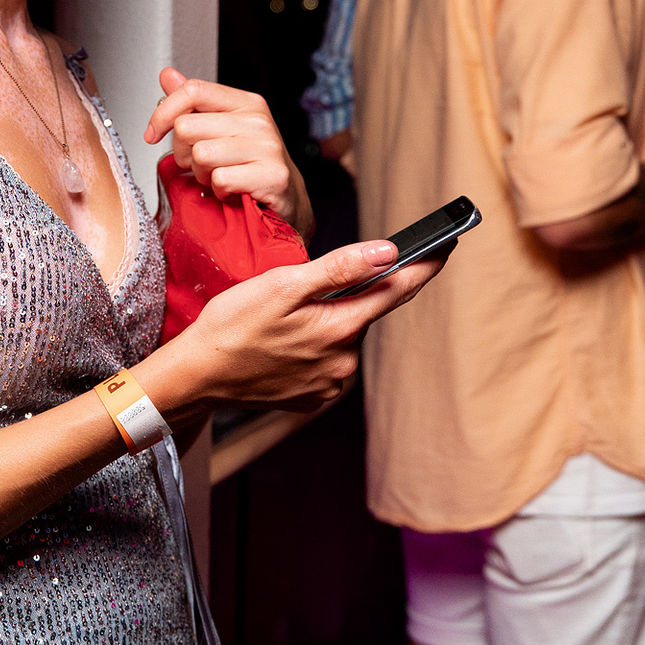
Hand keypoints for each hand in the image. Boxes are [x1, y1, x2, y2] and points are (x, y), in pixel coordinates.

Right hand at [141, 238, 445, 416]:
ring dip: (328, 323)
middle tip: (302, 291)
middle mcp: (344, 362)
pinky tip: (284, 344)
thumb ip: (339, 268)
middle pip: (365, 313)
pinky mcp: (315, 398)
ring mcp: (331, 384)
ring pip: (345, 338)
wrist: (198, 377)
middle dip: (348, 296)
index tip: (446, 246)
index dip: (424, 265)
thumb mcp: (282, 285)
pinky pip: (329, 362)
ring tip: (283, 322)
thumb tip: (388, 252)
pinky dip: (315, 347)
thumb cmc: (232, 327)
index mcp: (340, 329)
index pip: (397, 290)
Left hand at [144, 67, 313, 238]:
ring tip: (217, 175)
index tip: (152, 134)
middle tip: (199, 164)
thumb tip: (168, 76)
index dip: (163, 113)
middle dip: (182, 152)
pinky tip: (231, 189)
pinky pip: (220, 179)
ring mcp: (267, 147)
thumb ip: (194, 102)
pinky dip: (219, 191)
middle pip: (187, 127)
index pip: (193, 90)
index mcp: (244, 102)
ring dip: (201, 174)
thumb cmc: (249, 161)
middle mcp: (257, 120)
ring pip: (201, 155)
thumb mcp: (221, 127)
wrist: (285, 195)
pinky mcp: (272, 175)